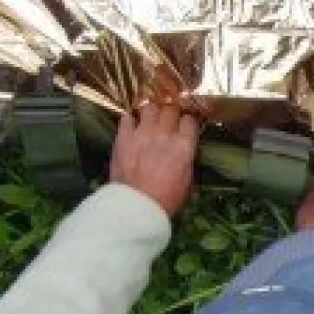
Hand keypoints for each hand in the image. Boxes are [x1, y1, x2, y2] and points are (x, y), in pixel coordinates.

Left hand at [110, 102, 201, 216]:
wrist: (136, 205)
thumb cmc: (166, 199)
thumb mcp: (187, 180)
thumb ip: (187, 159)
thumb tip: (185, 149)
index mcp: (184, 145)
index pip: (190, 120)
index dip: (187, 122)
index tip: (184, 127)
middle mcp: (165, 133)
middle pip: (170, 109)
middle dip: (170, 114)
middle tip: (167, 122)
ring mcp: (143, 132)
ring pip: (150, 107)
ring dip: (151, 113)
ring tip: (149, 120)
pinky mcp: (124, 136)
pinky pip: (127, 117)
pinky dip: (130, 120)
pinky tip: (131, 125)